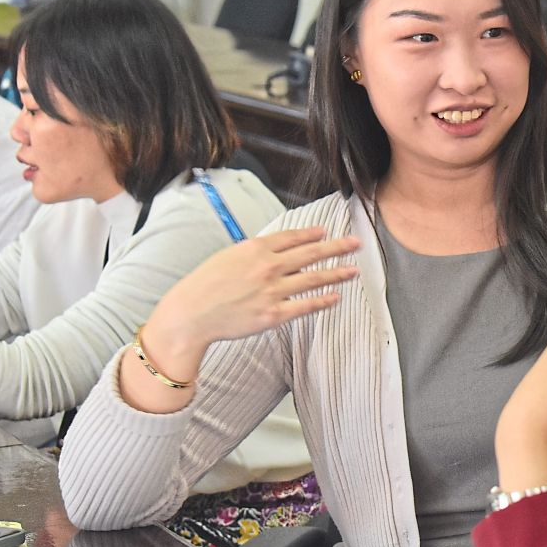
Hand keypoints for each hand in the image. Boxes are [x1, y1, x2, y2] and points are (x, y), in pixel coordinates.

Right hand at [146, 226, 360, 356]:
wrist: (191, 314)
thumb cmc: (205, 285)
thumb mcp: (228, 257)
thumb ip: (253, 252)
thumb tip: (276, 250)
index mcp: (256, 249)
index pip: (292, 237)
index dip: (312, 234)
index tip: (326, 232)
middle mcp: (268, 267)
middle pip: (310, 253)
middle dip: (337, 247)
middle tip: (356, 244)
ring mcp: (273, 291)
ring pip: (314, 278)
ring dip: (337, 273)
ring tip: (353, 270)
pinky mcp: (274, 314)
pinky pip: (305, 306)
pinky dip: (323, 300)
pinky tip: (336, 296)